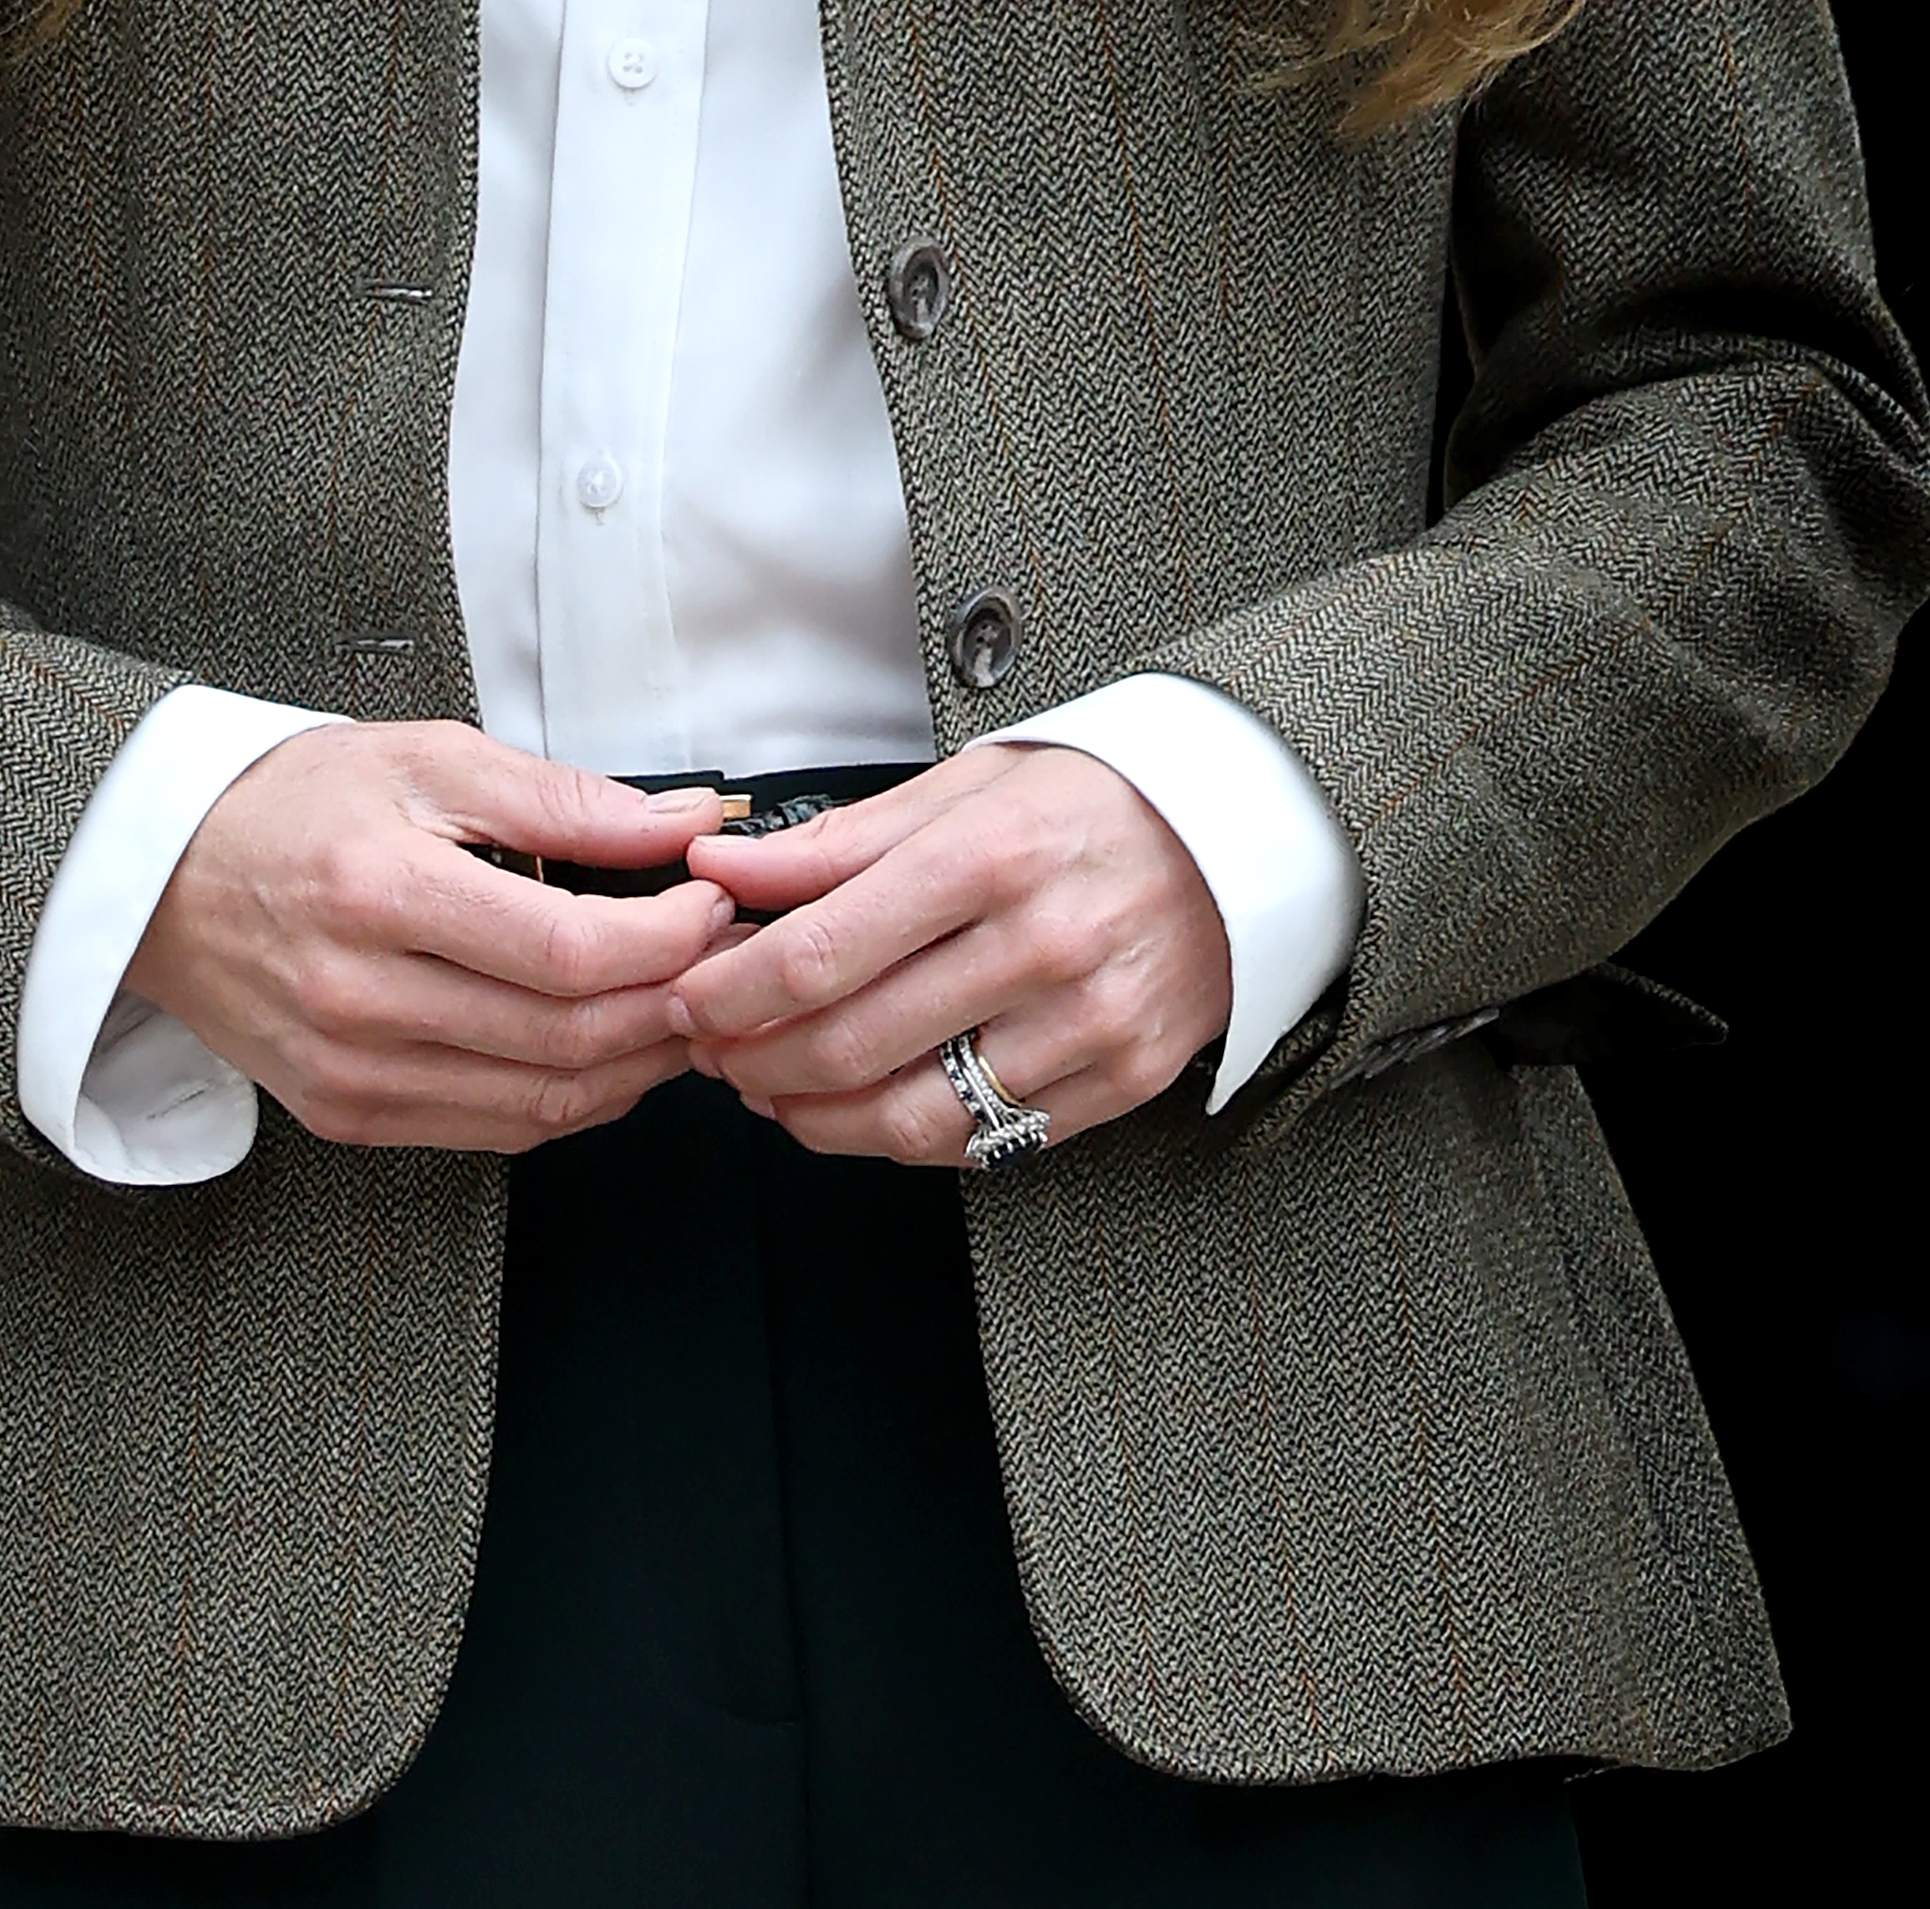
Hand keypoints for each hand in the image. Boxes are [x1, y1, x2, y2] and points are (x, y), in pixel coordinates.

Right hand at [129, 720, 736, 1152]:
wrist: (164, 876)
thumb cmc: (295, 802)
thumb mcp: (426, 758)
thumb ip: (561, 797)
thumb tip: (680, 824)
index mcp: (379, 891)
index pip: (567, 950)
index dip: (667, 937)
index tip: (713, 903)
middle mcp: (360, 997)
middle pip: (566, 1035)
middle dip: (673, 1002)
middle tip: (722, 959)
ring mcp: (350, 1071)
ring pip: (542, 1098)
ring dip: (639, 1063)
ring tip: (683, 1005)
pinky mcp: (347, 1115)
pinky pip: (494, 1128)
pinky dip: (572, 1098)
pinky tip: (610, 1052)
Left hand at [665, 743, 1229, 1160]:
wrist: (1245, 838)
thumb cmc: (1090, 800)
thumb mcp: (966, 787)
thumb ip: (838, 841)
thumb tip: (719, 866)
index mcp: (992, 853)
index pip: (823, 949)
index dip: (731, 987)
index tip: (683, 993)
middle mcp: (1042, 944)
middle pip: (851, 1038)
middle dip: (752, 1054)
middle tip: (707, 1048)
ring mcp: (1087, 1023)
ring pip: (909, 1112)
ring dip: (810, 1113)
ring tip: (763, 1087)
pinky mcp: (1120, 1081)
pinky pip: (982, 1141)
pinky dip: (896, 1137)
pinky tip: (852, 1108)